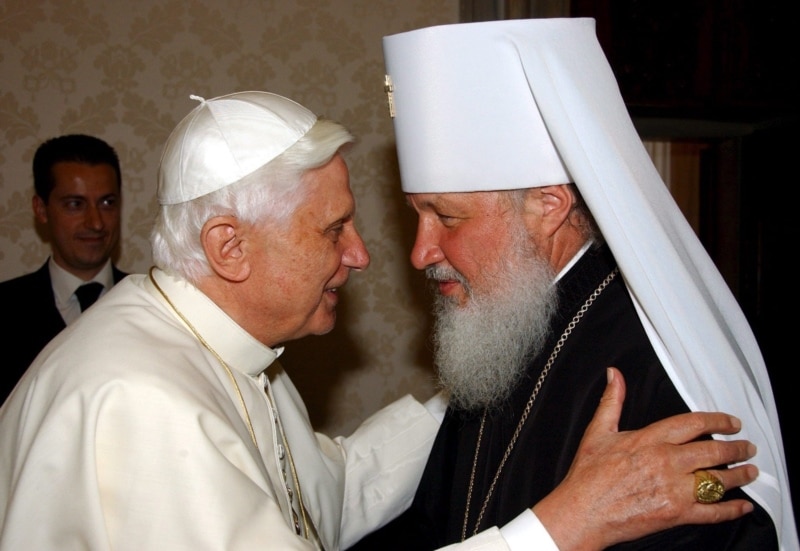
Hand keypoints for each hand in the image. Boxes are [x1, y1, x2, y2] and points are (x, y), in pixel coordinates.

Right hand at [532, 367, 756, 550]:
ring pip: (718, 480)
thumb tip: (615, 376)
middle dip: (737, 448)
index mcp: (650, 439)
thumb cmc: (588, 476)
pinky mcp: (676, 514)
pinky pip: (713, 512)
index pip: (694, 423)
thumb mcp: (598, 431)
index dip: (718, 421)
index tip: (731, 422)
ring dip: (740, 476)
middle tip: (748, 447)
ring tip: (750, 472)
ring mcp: (674, 489)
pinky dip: (732, 509)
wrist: (583, 512)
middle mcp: (666, 462)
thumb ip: (612, 401)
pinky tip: (742, 506)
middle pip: (713, 451)